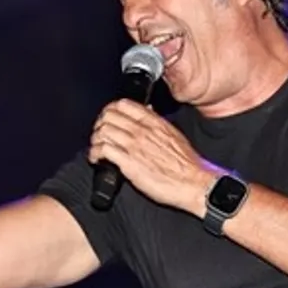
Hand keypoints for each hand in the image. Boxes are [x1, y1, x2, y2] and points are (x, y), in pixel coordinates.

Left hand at [88, 100, 219, 214]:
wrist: (193, 183)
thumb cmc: (187, 164)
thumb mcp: (174, 134)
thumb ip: (158, 122)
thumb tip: (148, 110)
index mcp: (153, 122)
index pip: (123, 104)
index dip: (110, 110)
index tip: (108, 119)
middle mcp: (142, 131)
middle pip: (108, 116)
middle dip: (99, 124)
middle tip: (100, 134)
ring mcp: (134, 146)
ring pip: (102, 131)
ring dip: (95, 140)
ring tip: (97, 148)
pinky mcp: (128, 163)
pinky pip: (102, 150)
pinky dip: (94, 154)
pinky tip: (97, 160)